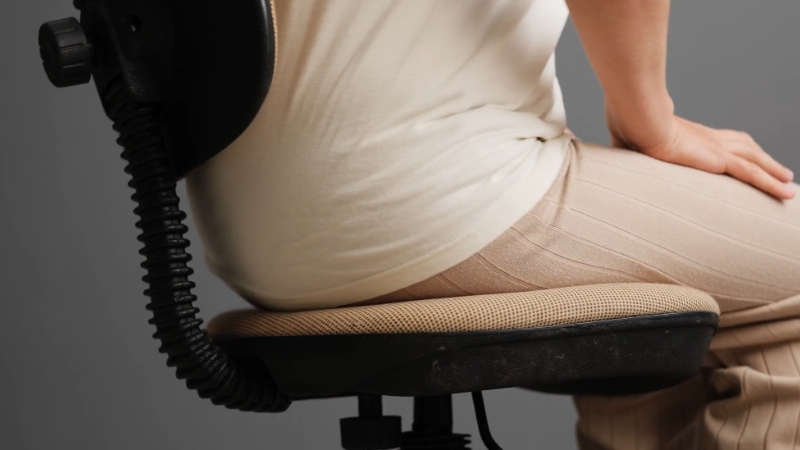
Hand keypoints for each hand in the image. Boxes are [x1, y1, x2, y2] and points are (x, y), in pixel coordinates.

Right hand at [606, 106, 795, 200]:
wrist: (637, 117)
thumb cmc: (626, 124)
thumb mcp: (623, 141)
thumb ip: (621, 151)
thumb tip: (600, 154)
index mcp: (687, 132)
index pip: (717, 138)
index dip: (731, 145)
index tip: (739, 152)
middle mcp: (707, 137)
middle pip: (744, 145)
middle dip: (761, 156)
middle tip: (776, 167)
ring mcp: (715, 147)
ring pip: (755, 160)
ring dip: (773, 170)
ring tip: (787, 181)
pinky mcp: (718, 160)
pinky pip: (753, 175)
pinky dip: (772, 184)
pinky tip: (787, 193)